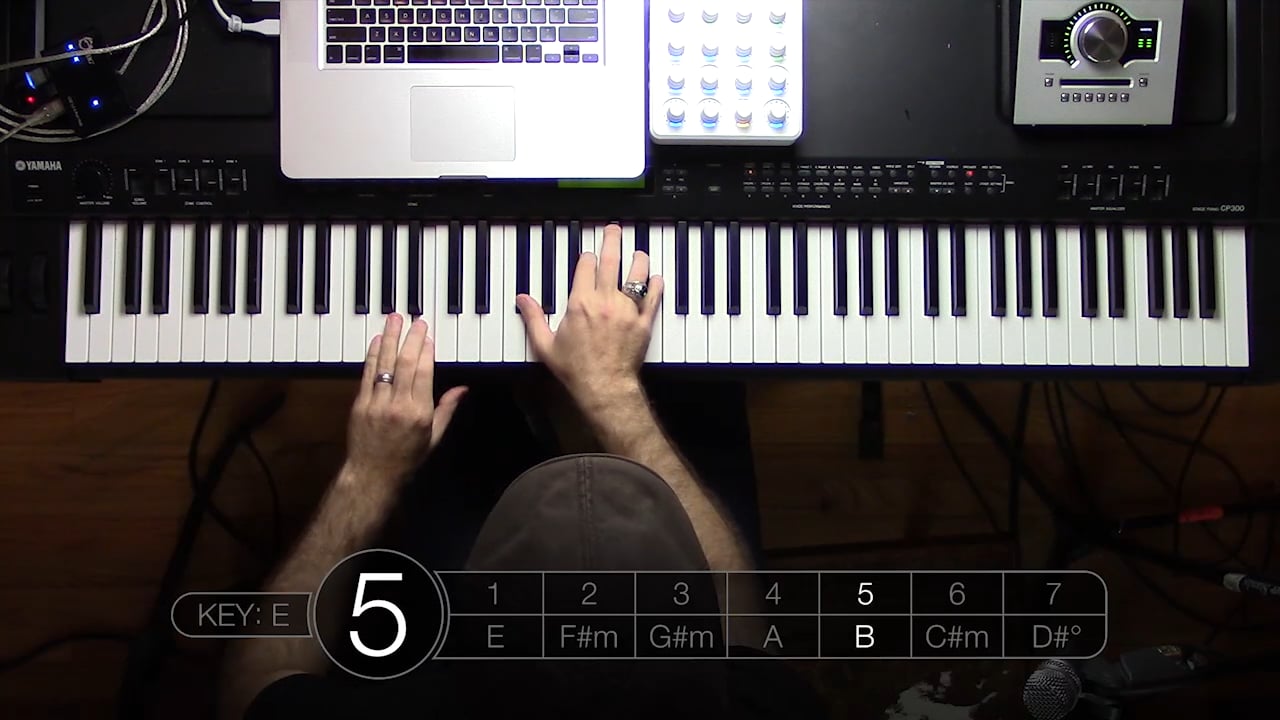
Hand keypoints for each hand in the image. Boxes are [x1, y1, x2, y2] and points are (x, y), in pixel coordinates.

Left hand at [346, 314, 467, 482]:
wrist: (373, 474)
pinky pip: (367, 374)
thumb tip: (463, 389)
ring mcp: (376, 403)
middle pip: (404, 364)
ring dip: (390, 339)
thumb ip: (447, 409)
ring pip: (384, 364)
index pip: (423, 373)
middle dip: (410, 339)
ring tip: (394, 319)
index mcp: (420, 413)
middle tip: (415, 321)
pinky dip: (373, 355)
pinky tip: (377, 340)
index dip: (425, 351)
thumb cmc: (407, 458)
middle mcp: (398, 405)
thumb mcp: (434, 437)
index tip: (427, 335)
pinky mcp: (360, 404)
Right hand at [515, 223, 661, 406]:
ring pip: (636, 275)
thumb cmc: (575, 369)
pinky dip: (655, 285)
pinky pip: (653, 298)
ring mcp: (627, 311)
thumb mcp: (545, 345)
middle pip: (611, 261)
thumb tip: (522, 300)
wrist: (603, 387)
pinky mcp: (643, 323)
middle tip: (614, 230)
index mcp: (580, 303)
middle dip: (612, 241)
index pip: (586, 266)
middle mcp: (605, 302)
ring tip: (638, 252)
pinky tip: (655, 278)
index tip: (588, 256)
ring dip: (638, 260)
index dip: (587, 257)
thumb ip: (534, 318)